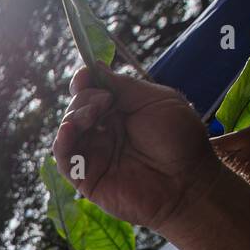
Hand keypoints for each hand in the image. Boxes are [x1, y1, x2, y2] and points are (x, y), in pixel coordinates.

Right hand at [53, 67, 222, 231]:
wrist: (188, 183)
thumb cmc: (180, 140)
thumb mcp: (155, 99)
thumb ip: (123, 85)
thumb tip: (93, 66)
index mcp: (121, 111)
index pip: (92, 92)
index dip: (84, 82)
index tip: (85, 76)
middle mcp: (104, 131)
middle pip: (77, 108)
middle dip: (83, 100)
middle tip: (103, 103)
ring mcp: (94, 155)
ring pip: (67, 131)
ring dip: (73, 117)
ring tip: (91, 116)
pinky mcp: (87, 179)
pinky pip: (63, 160)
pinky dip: (61, 143)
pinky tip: (69, 131)